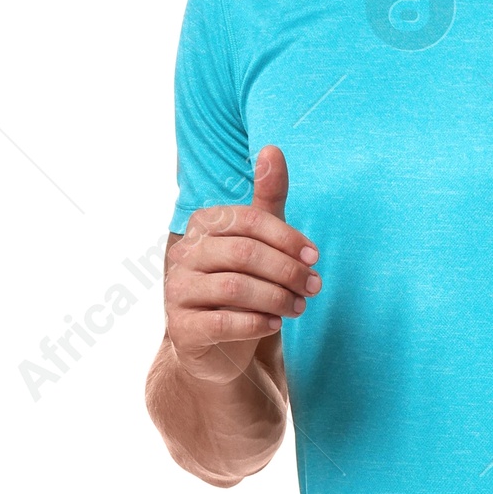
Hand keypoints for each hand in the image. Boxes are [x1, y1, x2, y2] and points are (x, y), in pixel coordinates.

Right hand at [165, 146, 318, 381]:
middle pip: (245, 253)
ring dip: (278, 298)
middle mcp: (183, 254)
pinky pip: (224, 322)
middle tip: (314, 286)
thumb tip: (273, 148)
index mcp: (202, 225)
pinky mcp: (182, 329)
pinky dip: (257, 323)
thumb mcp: (258, 240)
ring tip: (300, 307)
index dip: (287, 238)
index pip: (249, 221)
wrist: (214, 344)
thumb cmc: (242, 284)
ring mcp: (177, 291)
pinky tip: (275, 324)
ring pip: (235, 288)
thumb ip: (267, 199)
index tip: (314, 257)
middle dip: (287, 270)